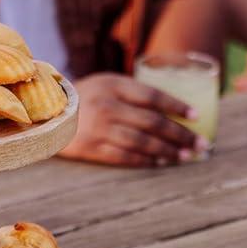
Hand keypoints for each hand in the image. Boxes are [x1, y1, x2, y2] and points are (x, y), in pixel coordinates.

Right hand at [60, 73, 208, 167]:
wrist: (46, 114)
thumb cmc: (85, 98)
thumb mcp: (106, 85)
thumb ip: (133, 93)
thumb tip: (173, 109)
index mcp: (113, 85)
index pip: (152, 96)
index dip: (177, 106)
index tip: (196, 116)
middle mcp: (107, 105)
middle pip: (152, 122)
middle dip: (180, 134)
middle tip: (201, 144)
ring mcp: (98, 128)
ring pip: (142, 142)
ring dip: (167, 151)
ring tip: (186, 157)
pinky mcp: (90, 148)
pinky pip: (124, 156)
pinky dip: (145, 161)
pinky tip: (160, 163)